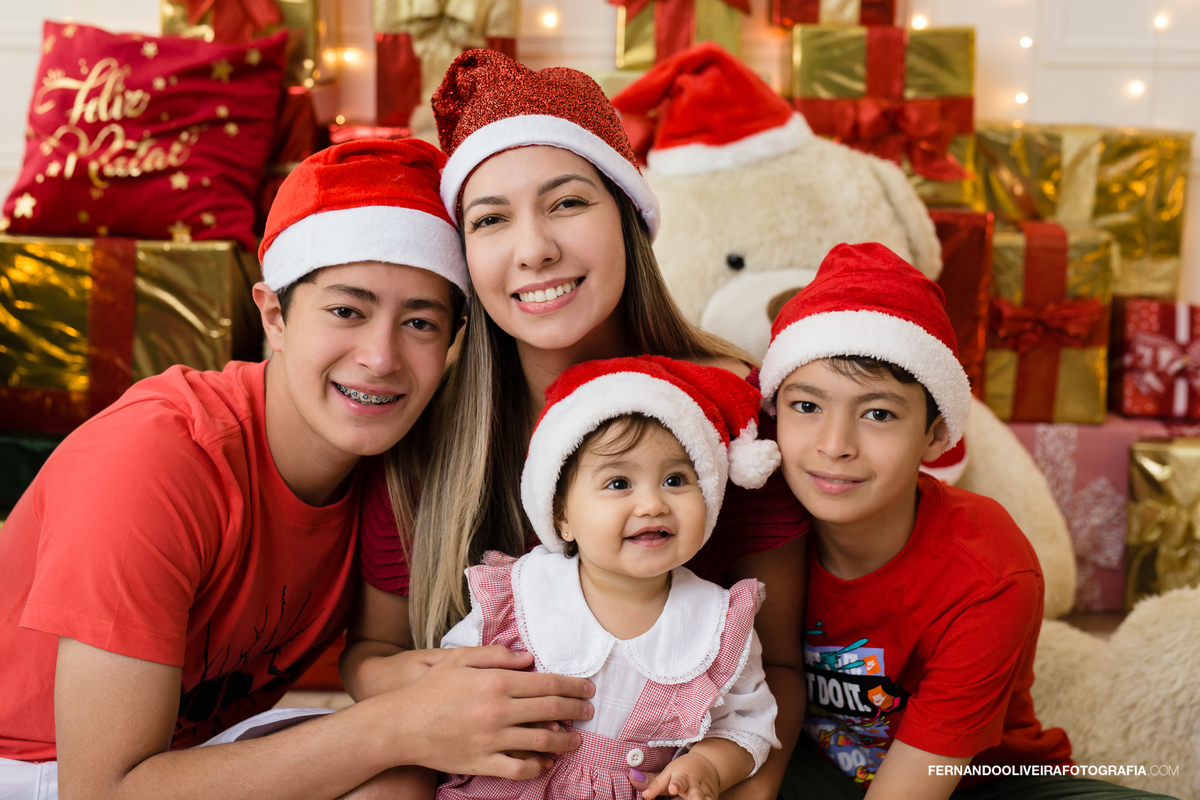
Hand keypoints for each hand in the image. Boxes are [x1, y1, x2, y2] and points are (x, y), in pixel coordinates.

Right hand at [383, 645, 594, 779]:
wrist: (400, 724)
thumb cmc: (430, 688)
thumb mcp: (460, 658)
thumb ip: (497, 655)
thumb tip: (529, 658)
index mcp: (496, 682)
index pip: (547, 683)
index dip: (572, 685)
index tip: (587, 688)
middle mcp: (498, 711)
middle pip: (551, 710)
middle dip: (576, 710)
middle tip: (589, 711)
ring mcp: (491, 739)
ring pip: (541, 741)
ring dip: (564, 741)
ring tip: (575, 740)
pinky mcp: (482, 762)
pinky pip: (518, 768)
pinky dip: (537, 767)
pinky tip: (546, 762)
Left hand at [633, 753, 721, 799]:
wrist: (709, 765)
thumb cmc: (684, 770)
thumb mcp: (669, 772)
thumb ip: (653, 781)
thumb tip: (632, 779)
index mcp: (683, 777)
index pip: (679, 781)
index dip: (676, 785)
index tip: (672, 788)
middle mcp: (696, 787)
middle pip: (696, 795)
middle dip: (695, 799)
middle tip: (689, 799)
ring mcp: (706, 795)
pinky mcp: (712, 799)